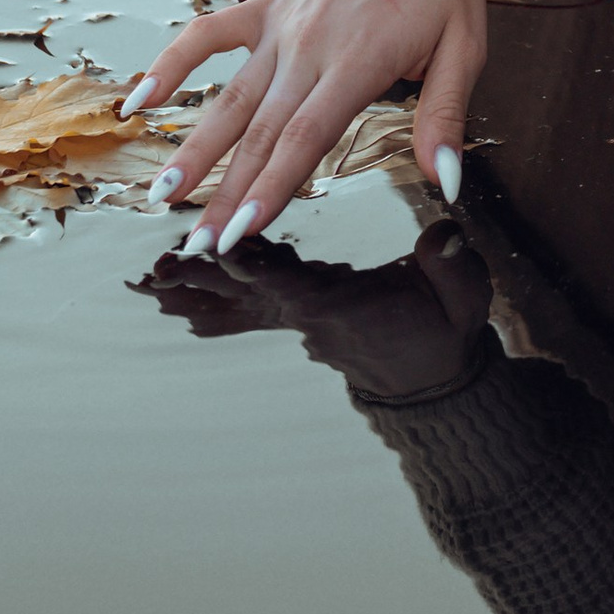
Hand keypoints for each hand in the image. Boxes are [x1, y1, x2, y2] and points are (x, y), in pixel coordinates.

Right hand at [126, 0, 487, 254]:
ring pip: (229, 96)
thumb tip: (447, 180)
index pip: (303, 140)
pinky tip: (138, 100)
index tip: (239, 234)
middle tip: (196, 245)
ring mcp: (281, 23)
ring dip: (193, 148)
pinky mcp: (265, 1)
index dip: (270, 190)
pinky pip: (208, 34)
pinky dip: (171, 64)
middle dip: (225, 194)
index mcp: (358, 62)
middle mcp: (310, 47)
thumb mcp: (464, 45)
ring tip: (162, 194)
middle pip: (259, 132)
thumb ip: (444, 117)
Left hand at [139, 217, 493, 400]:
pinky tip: (182, 286)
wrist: (433, 384)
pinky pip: (247, 305)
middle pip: (245, 296)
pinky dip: (214, 293)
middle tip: (154, 270)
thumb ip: (450, 264)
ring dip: (194, 290)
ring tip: (149, 277)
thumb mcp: (463, 297)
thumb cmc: (446, 333)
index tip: (220, 243)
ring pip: (237, 304)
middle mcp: (309, 315)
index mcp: (343, 305)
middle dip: (201, 282)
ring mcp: (300, 318)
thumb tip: (445, 230)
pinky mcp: (299, 315)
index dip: (256, 264)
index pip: (292, 282)